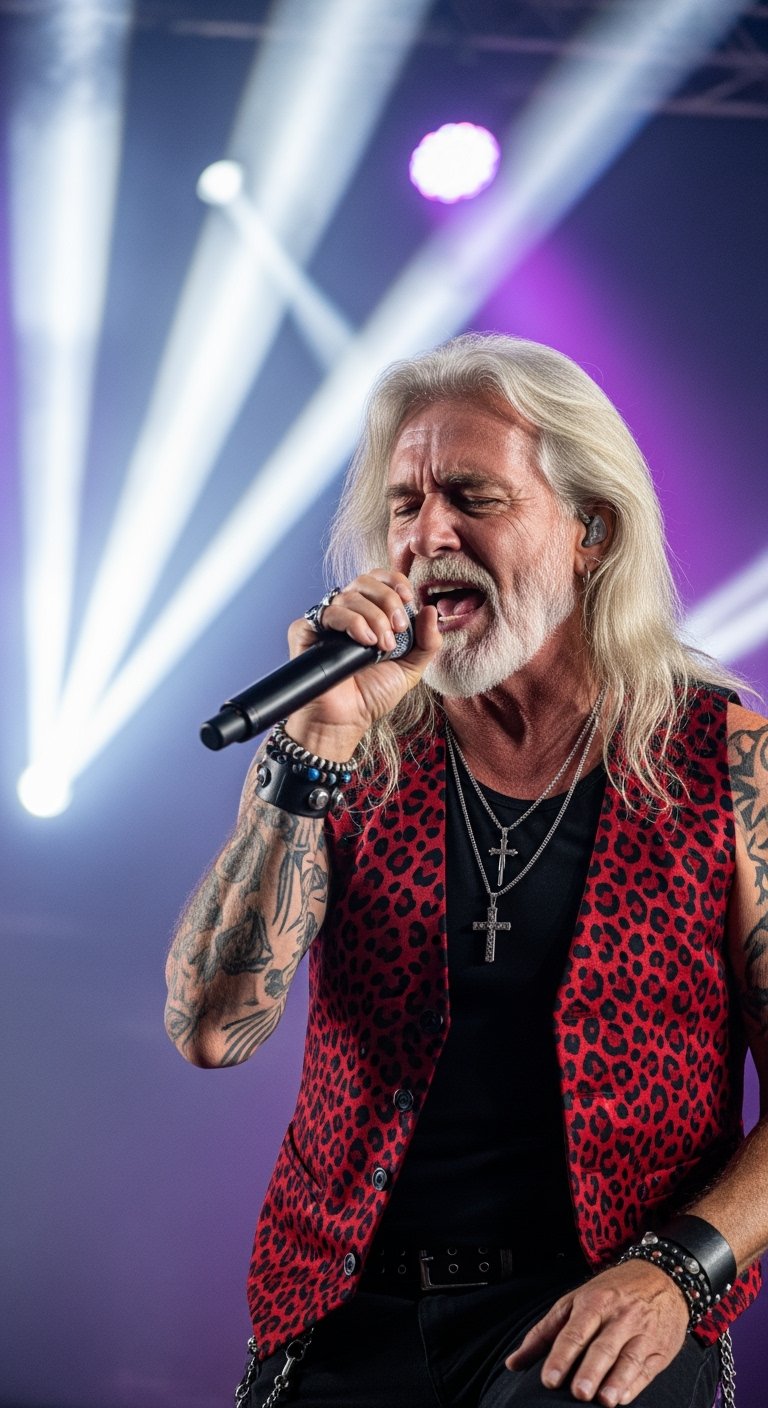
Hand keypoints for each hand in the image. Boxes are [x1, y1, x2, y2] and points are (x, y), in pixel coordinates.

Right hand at [284, 570, 441, 755]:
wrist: (345, 720)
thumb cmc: (372, 695)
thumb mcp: (411, 668)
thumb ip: (427, 642)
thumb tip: (430, 610)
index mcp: (369, 614)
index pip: (379, 579)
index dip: (394, 582)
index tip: (408, 599)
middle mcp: (346, 613)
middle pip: (364, 580)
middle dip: (388, 599)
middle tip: (399, 629)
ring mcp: (325, 621)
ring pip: (348, 595)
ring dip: (374, 617)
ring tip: (383, 645)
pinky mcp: (305, 631)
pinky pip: (328, 612)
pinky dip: (352, 622)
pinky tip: (364, 642)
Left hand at [504, 1261, 689, 1405]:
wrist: (662, 1276)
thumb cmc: (610, 1292)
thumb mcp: (574, 1301)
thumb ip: (544, 1333)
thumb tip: (513, 1363)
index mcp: (593, 1302)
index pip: (574, 1332)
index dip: (561, 1357)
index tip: (549, 1379)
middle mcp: (619, 1316)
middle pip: (602, 1347)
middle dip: (590, 1370)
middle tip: (578, 1392)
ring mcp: (642, 1331)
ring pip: (628, 1359)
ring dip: (616, 1381)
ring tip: (603, 1400)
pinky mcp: (660, 1348)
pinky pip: (647, 1368)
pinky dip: (635, 1384)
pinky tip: (623, 1397)